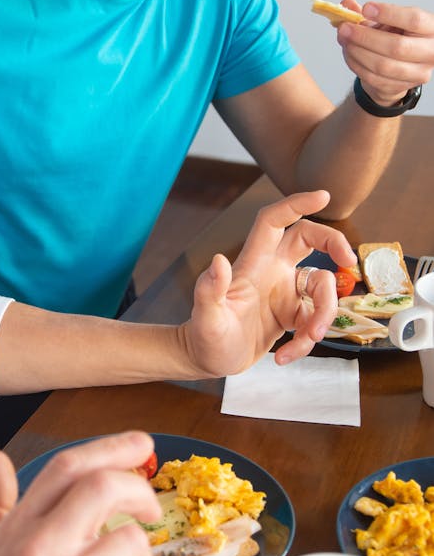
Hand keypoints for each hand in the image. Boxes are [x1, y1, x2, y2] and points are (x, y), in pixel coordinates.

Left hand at [181, 190, 355, 373]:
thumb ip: (210, 291)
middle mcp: (272, 271)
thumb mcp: (206, 318)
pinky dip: (307, 341)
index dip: (297, 203)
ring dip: (323, 316)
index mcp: (253, 263)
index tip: (324, 196)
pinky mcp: (291, 313)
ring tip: (304, 341)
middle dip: (334, 245)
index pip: (275, 221)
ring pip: (322, 287)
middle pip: (310, 239)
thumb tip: (218, 262)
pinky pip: (314, 319)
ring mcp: (284, 291)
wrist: (208, 360)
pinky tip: (285, 357)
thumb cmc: (204, 336)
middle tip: (350, 264)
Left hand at [336, 0, 433, 106]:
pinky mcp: (402, 86)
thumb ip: (369, 12)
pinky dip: (356, 65)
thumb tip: (346, 4)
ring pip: (383, 65)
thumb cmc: (397, 36)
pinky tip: (349, 53)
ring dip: (357, 52)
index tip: (367, 8)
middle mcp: (431, 52)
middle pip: (397, 46)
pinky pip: (374, 78)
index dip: (389, 13)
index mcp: (432, 28)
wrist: (401, 65)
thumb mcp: (387, 20)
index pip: (414, 20)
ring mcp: (418, 73)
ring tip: (344, 40)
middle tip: (345, 28)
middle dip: (365, 37)